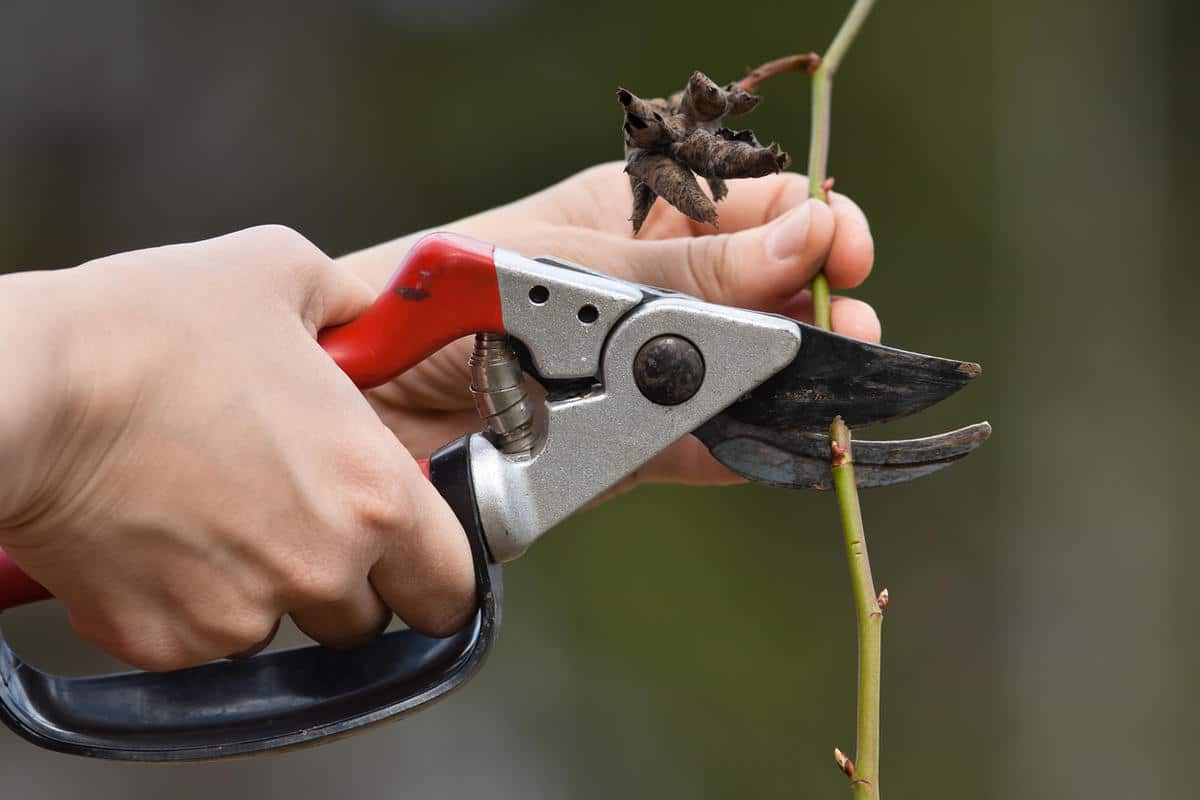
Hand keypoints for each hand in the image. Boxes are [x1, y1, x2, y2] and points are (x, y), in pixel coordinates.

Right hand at [0, 226, 474, 669]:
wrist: (24, 392)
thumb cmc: (147, 334)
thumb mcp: (278, 275)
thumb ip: (351, 304)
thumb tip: (369, 316)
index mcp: (372, 492)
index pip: (451, 583)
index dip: (437, 572)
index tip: (418, 561)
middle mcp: (320, 565)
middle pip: (367, 617)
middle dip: (346, 580)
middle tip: (298, 520)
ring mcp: (241, 614)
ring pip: (281, 629)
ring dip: (264, 588)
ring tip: (214, 512)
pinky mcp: (164, 642)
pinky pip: (200, 640)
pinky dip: (187, 601)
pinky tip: (160, 535)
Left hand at [340, 162, 877, 488]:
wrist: (362, 403)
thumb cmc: (447, 304)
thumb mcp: (580, 271)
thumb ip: (694, 270)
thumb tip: (807, 241)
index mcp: (635, 217)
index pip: (749, 207)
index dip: (805, 222)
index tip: (838, 249)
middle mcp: (651, 292)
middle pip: (763, 292)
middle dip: (811, 303)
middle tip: (839, 322)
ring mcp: (645, 373)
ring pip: (747, 372)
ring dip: (795, 377)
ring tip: (831, 380)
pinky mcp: (633, 451)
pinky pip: (708, 447)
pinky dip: (752, 446)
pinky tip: (790, 438)